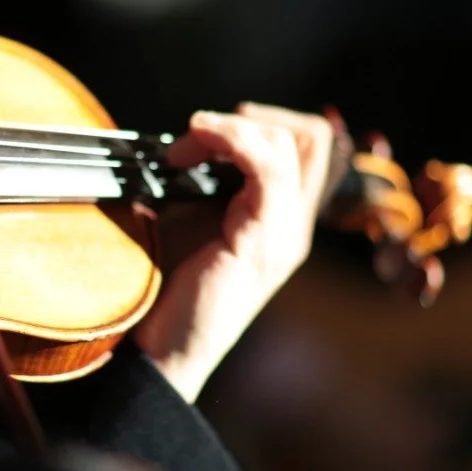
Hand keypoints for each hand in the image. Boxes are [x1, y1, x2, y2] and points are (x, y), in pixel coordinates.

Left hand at [134, 103, 335, 401]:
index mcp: (280, 221)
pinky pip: (267, 166)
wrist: (159, 352)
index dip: (267, 121)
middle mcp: (293, 227)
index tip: (209, 131)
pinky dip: (228, 140)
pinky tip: (191, 144)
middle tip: (194, 138)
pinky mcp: (261, 242)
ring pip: (289, 144)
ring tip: (181, 148)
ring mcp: (282, 235)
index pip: (310, 147)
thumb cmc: (164, 290)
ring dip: (228, 129)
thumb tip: (184, 137)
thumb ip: (201, 182)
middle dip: (250, 118)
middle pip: (312, 137)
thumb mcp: (186, 220)